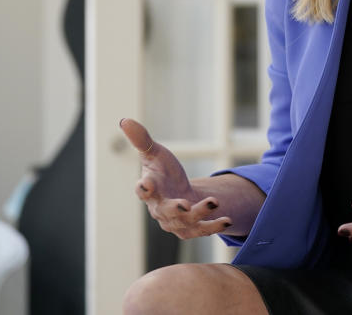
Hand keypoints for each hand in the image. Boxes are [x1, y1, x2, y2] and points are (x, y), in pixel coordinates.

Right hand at [120, 118, 232, 238]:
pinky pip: (201, 230)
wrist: (179, 192)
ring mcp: (175, 221)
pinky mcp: (190, 228)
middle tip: (184, 205)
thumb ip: (142, 140)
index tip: (147, 184)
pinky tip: (227, 220)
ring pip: (185, 222)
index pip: (141, 190)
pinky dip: (214, 226)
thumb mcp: (155, 153)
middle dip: (175, 209)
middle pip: (164, 211)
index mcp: (148, 189)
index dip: (143, 188)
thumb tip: (125, 120)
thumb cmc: (163, 172)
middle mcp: (159, 209)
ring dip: (200, 213)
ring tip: (214, 202)